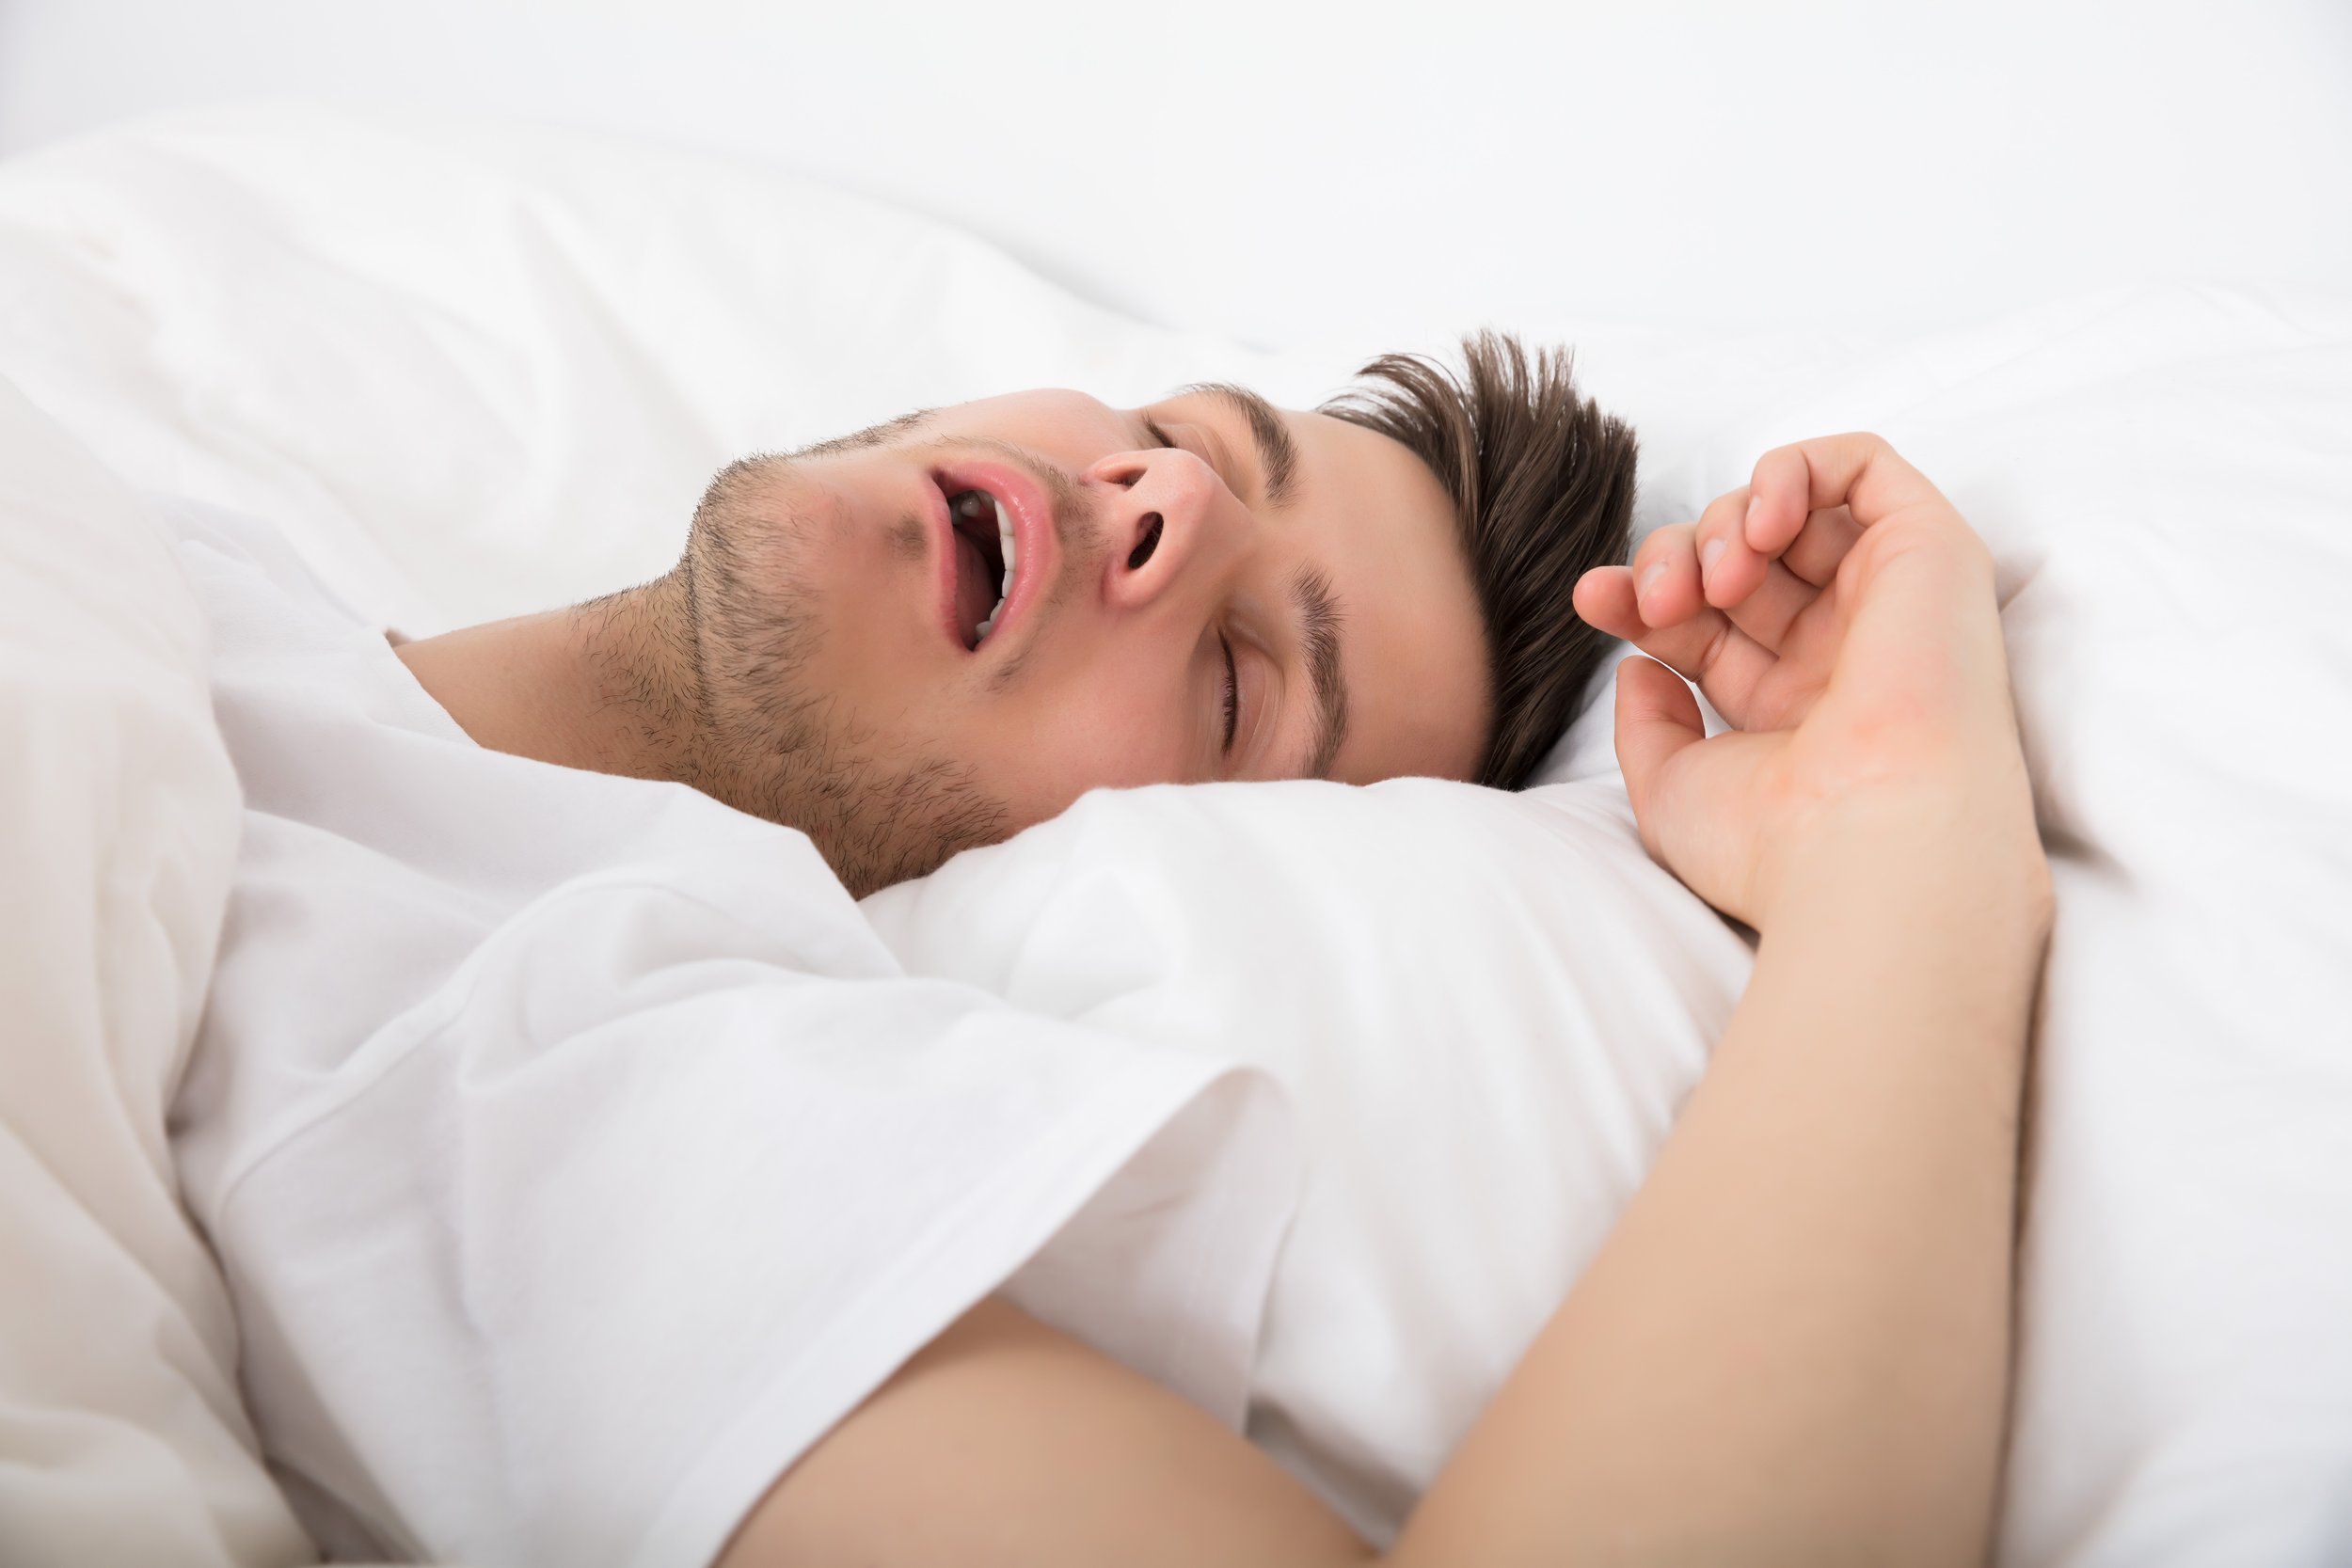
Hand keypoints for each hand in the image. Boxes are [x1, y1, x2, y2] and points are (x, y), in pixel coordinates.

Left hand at [1570, 432, 2043, 930]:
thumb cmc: (1774, 843)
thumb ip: (1647, 728)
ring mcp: (1889, 601)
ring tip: (1717, 577)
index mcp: (1792, 709)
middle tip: (1660, 598)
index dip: (1641, 593)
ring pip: (1793, 511)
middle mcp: (1845, 652)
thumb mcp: (1673, 789)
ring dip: (1725, 520)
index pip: (1705, 621)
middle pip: (1741, 560)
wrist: (1862, 843)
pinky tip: (1761, 525)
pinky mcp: (1931, 551)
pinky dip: (1793, 470)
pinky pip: (1863, 465)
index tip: (1595, 598)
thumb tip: (1640, 666)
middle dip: (1677, 555)